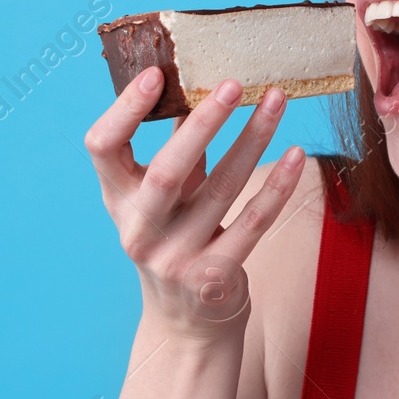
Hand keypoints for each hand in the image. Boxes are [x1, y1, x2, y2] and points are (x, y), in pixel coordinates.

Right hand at [82, 67, 307, 340]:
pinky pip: (252, 224)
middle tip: (234, 84)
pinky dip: (277, 187)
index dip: (124, 110)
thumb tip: (195, 86)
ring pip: (221, 189)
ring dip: (253, 139)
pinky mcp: (214, 278)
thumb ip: (173, 152)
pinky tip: (296, 155)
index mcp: (117, 201)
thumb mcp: (161, 200)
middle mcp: (139, 231)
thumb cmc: (176, 240)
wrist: (187, 324)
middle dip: (202, 124)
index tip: (156, 74)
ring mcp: (175, 258)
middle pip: (166, 171)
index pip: (101, 148)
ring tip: (277, 101)